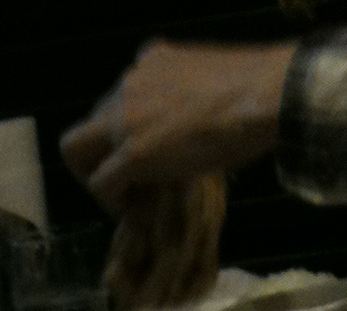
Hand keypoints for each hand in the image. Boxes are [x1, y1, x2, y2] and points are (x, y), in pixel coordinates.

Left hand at [59, 40, 295, 212]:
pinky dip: (111, 203)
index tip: (148, 155)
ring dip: (99, 176)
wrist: (268, 96)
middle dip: (105, 154)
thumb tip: (190, 135)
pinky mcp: (130, 151)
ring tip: (127, 199)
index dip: (127, 130)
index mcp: (152, 60)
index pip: (122, 97)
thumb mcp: (211, 86)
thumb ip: (186, 102)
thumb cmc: (258, 92)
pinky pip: (100, 184)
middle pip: (93, 122)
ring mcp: (125, 116)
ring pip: (78, 149)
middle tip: (130, 182)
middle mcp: (130, 81)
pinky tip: (135, 213)